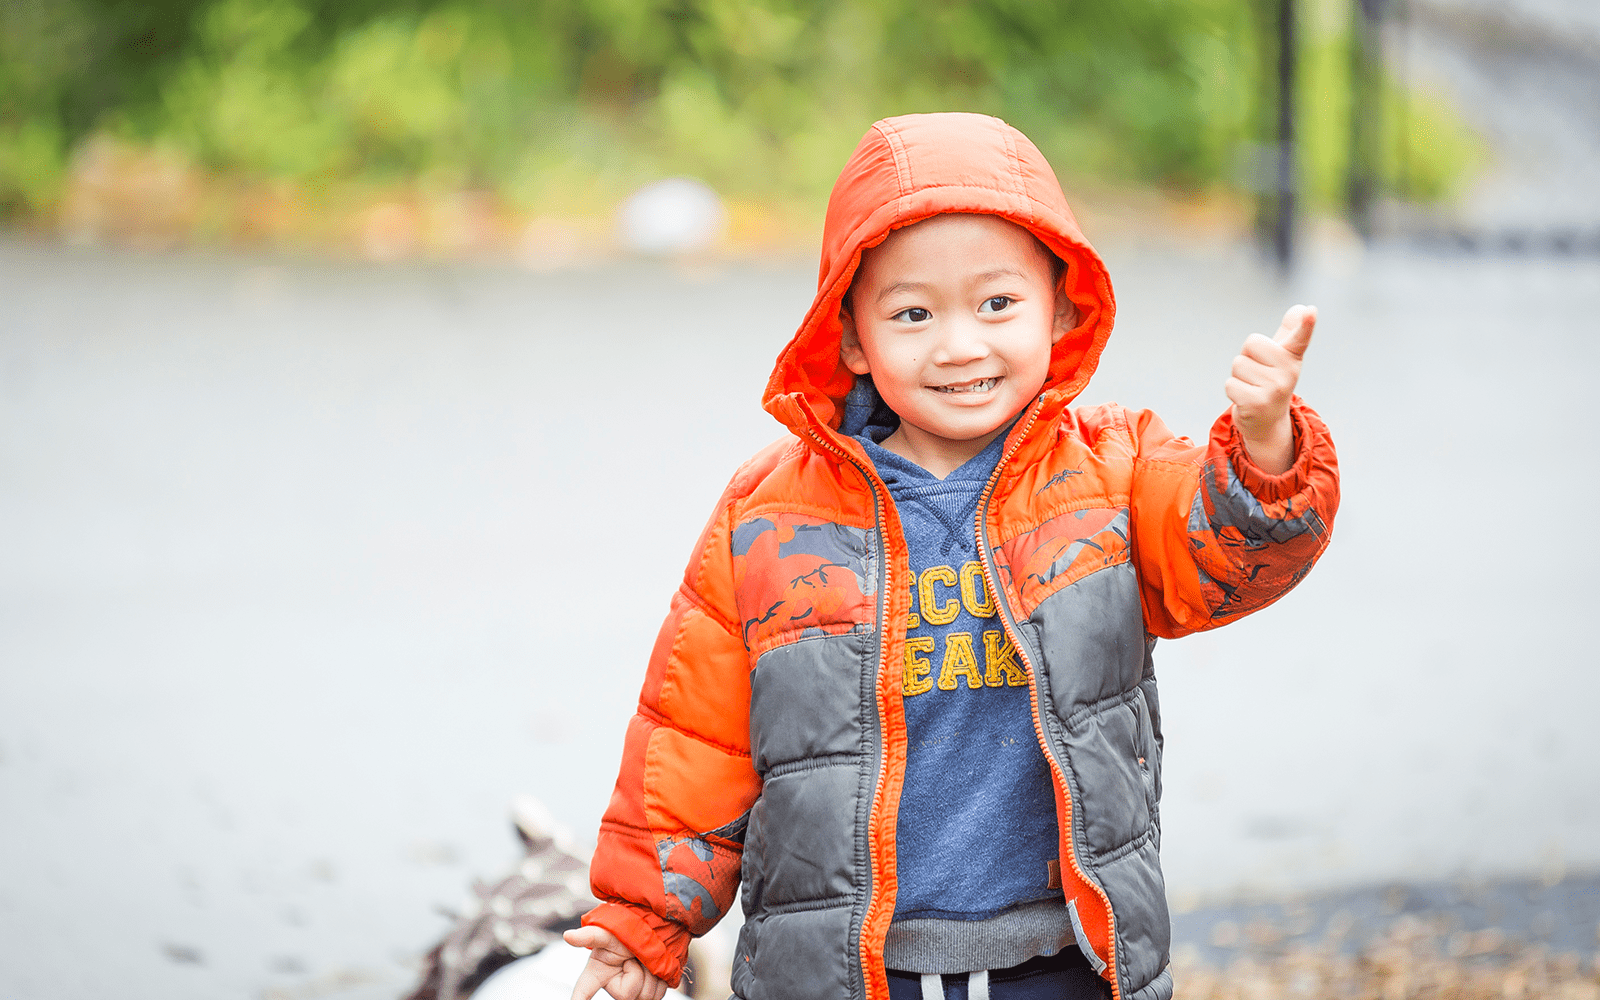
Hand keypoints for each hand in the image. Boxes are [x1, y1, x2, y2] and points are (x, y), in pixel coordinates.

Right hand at [565, 926, 670, 999]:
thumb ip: (589, 936)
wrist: (651, 930)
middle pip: (627, 995)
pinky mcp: (650, 991)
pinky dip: (661, 980)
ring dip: (651, 975)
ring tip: (644, 960)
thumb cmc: (624, 931)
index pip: (583, 992)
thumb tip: (567, 936)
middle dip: (636, 973)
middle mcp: (615, 987)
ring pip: (646, 996)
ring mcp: (633, 992)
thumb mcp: (607, 933)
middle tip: (634, 957)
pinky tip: (655, 968)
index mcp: (598, 974)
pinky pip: (659, 993)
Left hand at [1225, 304, 1315, 474]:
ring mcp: (1274, 389)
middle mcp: (1288, 373)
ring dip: (1239, 376)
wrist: (1268, 422)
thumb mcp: (1282, 357)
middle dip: (1247, 357)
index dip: (1306, 324)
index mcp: (1292, 357)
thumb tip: (1301, 308)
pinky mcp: (1257, 403)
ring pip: (1238, 364)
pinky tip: (1246, 399)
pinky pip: (1230, 384)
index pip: (1300, 337)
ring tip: (1253, 387)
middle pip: (1251, 343)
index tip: (1311, 311)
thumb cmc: (1272, 382)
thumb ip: (1290, 332)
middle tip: (1258, 375)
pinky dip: (1233, 391)